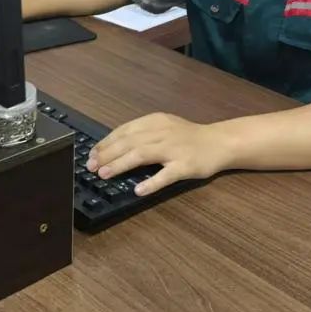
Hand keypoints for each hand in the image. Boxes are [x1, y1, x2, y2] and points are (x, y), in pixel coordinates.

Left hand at [86, 113, 225, 195]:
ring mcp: (174, 149)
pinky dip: (151, 182)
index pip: (125, 130)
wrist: (219, 142)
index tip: (92, 154)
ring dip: (120, 164)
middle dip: (107, 154)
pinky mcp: (185, 166)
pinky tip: (138, 190)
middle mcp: (162, 132)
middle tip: (91, 166)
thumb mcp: (164, 127)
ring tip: (104, 174)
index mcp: (155, 121)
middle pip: (129, 142)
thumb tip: (113, 147)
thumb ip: (143, 133)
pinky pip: (166, 175)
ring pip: (142, 154)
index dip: (106, 142)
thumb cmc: (188, 137)